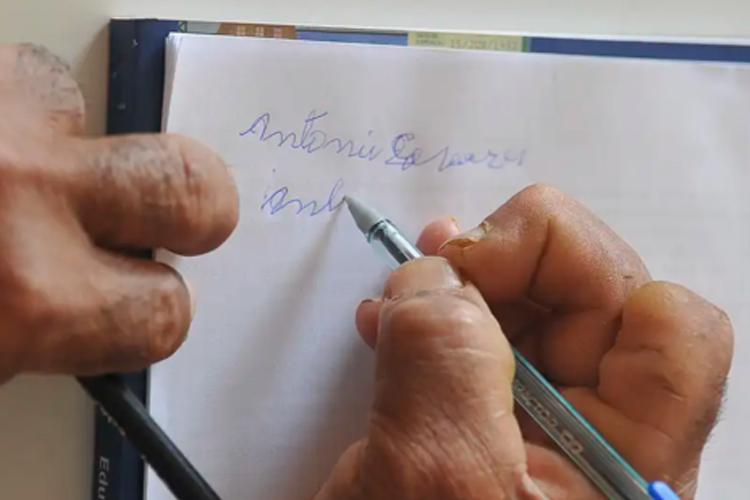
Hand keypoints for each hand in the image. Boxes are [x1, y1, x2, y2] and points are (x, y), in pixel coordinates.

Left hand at [0, 45, 237, 381]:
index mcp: (28, 302)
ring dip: (76, 142)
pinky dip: (17, 112)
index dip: (157, 310)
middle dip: (194, 209)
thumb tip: (99, 306)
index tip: (145, 302)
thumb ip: (55, 327)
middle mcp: (24, 197)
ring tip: (34, 172)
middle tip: (172, 221)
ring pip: (91, 108)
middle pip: (187, 187)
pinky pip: (23, 79)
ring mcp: (3, 125)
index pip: (163, 312)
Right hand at [317, 185, 732, 498]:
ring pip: (528, 310)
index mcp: (626, 462)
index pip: (668, 329)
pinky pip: (475, 343)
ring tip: (406, 283)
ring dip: (466, 282)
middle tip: (438, 262)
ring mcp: (539, 429)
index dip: (584, 273)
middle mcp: (599, 437)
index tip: (486, 273)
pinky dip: (433, 317)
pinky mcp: (485, 426)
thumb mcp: (437, 485)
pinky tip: (389, 321)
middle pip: (594, 296)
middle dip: (510, 260)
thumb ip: (443, 366)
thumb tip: (433, 278)